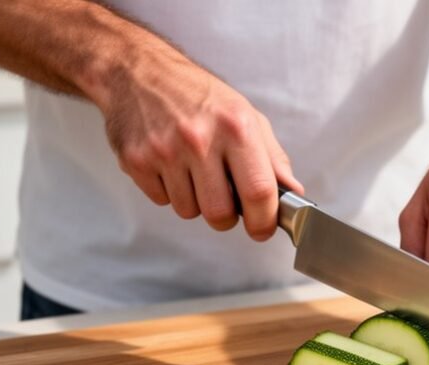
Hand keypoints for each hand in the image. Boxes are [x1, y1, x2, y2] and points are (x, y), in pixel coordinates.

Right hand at [96, 49, 302, 240]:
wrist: (138, 72)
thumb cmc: (196, 94)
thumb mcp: (245, 115)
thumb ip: (272, 157)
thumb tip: (292, 192)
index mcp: (235, 127)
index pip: (259, 191)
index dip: (264, 220)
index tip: (262, 228)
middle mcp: (200, 139)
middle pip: (220, 213)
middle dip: (226, 217)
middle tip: (225, 200)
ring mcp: (165, 151)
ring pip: (189, 211)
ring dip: (195, 201)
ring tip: (193, 171)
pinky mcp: (137, 160)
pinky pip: (161, 200)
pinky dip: (168, 191)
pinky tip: (169, 165)